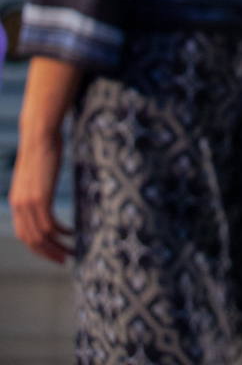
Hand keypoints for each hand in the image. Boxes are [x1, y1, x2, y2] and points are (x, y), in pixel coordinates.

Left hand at [9, 56, 82, 262]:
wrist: (39, 134)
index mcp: (16, 202)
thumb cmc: (42, 149)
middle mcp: (19, 206)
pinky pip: (49, 224)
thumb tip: (46, 196)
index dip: (38, 248)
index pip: (23, 235)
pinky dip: (60, 232)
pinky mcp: (40, 197)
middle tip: (63, 260)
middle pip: (31, 241)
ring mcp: (28, 203)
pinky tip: (71, 232)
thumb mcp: (35, 175)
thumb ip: (36, 189)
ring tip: (71, 251)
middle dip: (47, 254)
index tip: (52, 253)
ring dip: (56, 247)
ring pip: (40, 236)